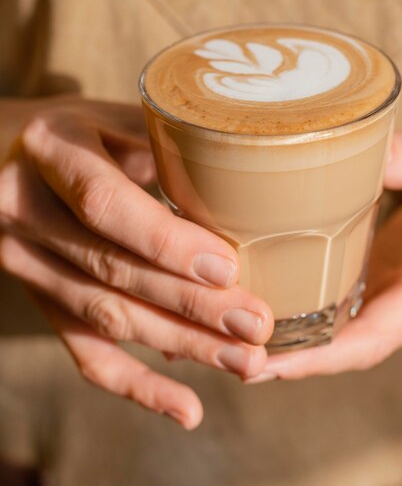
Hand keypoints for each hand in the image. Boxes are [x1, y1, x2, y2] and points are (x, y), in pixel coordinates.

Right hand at [0, 97, 272, 427]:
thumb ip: (174, 150)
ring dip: (180, 345)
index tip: (226, 269)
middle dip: (189, 306)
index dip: (165, 242)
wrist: (20, 151)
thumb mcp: (124, 118)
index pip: (105, 206)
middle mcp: (26, 209)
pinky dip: (138, 384)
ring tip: (243, 361)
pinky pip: (84, 351)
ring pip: (106, 316)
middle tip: (255, 327)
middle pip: (112, 271)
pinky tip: (187, 407)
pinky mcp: (41, 299)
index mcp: (54, 149)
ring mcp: (26, 262)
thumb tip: (252, 198)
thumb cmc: (91, 129)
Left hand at [250, 132, 401, 381]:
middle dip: (287, 359)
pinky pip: (334, 317)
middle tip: (228, 354)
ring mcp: (392, 306)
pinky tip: (254, 310)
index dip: (320, 357)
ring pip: (334, 339)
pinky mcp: (376, 292)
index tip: (271, 364)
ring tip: (228, 341)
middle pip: (343, 350)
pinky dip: (295, 321)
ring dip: (284, 346)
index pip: (374, 338)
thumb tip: (361, 152)